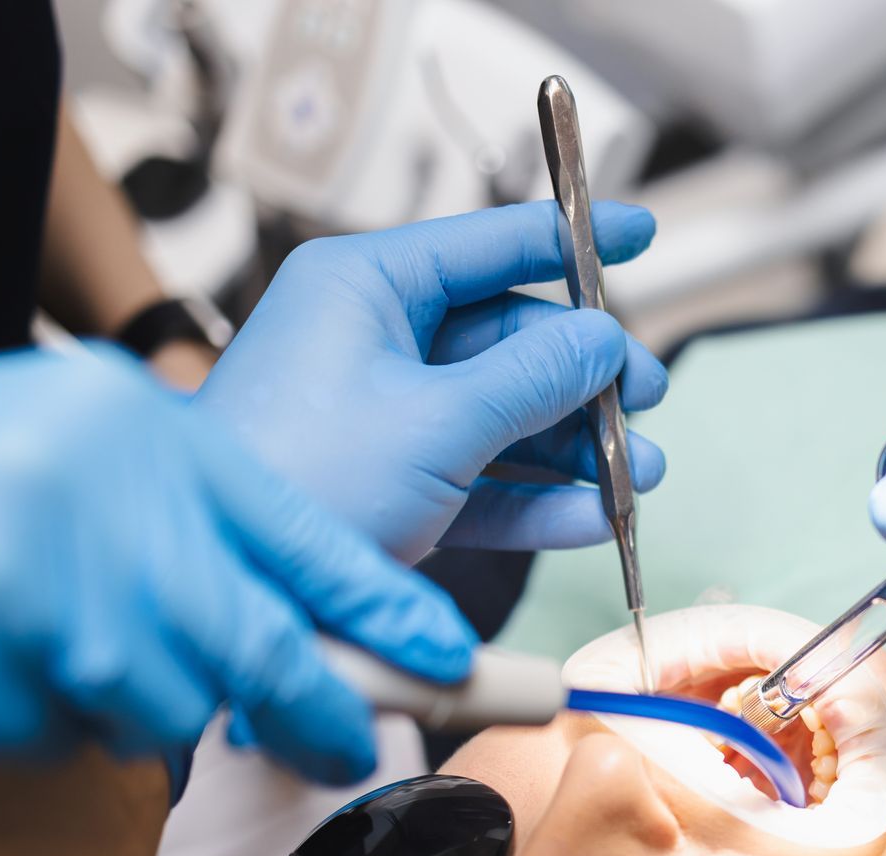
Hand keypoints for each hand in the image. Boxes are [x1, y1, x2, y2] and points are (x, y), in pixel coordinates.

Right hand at [0, 347, 475, 783]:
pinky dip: (38, 716)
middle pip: (259, 648)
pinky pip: (53, 737)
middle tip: (349, 745)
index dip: (389, 611)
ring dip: (132, 697)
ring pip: (158, 706)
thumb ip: (187, 504)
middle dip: (321, 709)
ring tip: (54, 635)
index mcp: (130, 432)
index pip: (304, 536)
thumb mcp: (69, 438)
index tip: (455, 660)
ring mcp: (11, 593)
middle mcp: (84, 504)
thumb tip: (309, 609)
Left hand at [196, 201, 670, 563]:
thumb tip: (604, 341)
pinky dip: (536, 499)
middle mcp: (373, 340)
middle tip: (649, 398)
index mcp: (366, 287)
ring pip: (502, 415)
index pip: (490, 243)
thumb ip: (533, 377)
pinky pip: (480, 479)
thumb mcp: (438, 420)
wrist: (236, 590)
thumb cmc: (302, 481)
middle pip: (508, 338)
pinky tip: (593, 518)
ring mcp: (382, 416)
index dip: (573, 239)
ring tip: (640, 475)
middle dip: (586, 377)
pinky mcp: (388, 485)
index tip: (642, 233)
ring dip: (576, 447)